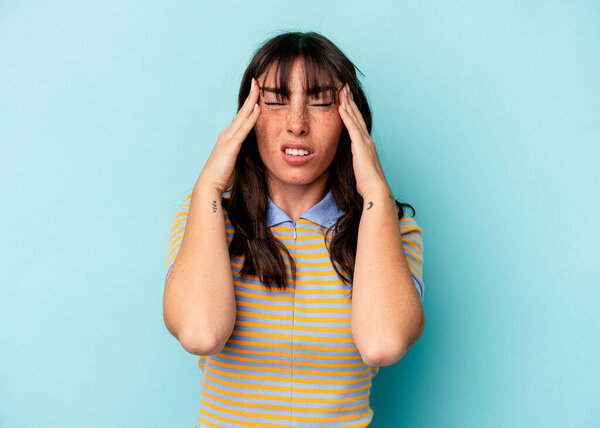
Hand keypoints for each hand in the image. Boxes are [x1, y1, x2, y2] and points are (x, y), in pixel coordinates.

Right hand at [196, 78, 260, 194]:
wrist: (209, 184)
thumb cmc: (221, 176)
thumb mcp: (233, 161)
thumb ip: (239, 152)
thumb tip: (246, 152)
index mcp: (228, 137)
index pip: (241, 118)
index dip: (248, 105)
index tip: (256, 94)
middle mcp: (227, 134)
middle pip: (241, 112)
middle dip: (250, 96)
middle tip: (256, 82)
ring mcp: (228, 138)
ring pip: (243, 116)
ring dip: (251, 101)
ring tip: (258, 88)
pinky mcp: (231, 146)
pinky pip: (244, 129)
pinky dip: (251, 118)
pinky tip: (258, 108)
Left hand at [338, 83, 390, 197]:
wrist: (376, 189)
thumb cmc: (367, 184)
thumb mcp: (359, 169)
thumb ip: (355, 162)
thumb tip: (350, 162)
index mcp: (366, 145)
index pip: (357, 124)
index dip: (352, 111)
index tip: (346, 100)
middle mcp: (367, 140)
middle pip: (357, 116)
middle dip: (350, 101)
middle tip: (345, 87)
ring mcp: (365, 141)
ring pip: (355, 118)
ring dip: (348, 103)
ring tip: (342, 90)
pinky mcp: (361, 145)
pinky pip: (352, 127)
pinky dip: (346, 115)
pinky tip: (340, 106)